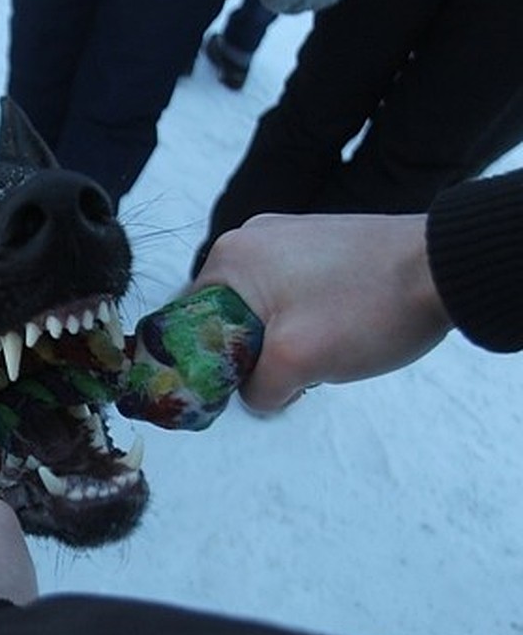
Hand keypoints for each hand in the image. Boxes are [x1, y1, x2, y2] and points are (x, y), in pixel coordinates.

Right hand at [190, 213, 451, 410]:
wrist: (446, 269)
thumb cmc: (365, 306)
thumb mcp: (296, 362)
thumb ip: (257, 390)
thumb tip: (255, 396)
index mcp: (230, 256)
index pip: (187, 321)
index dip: (202, 362)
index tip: (232, 388)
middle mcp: (251, 238)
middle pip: (223, 315)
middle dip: (247, 353)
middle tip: (282, 378)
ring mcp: (288, 237)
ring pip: (260, 308)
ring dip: (278, 341)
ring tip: (315, 360)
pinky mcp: (320, 244)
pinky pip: (289, 293)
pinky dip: (301, 322)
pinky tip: (333, 338)